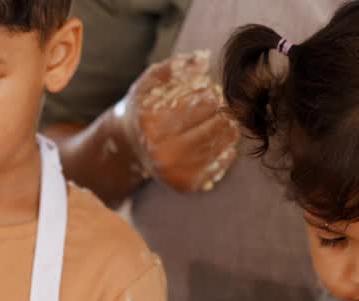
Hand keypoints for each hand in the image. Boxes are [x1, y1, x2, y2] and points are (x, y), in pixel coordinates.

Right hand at [109, 50, 240, 192]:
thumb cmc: (144, 108)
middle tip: (222, 105)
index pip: (202, 103)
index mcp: (152, 123)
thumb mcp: (151, 82)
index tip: (212, 90)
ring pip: (221, 144)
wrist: (128, 146)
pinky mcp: (186, 184)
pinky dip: (226, 148)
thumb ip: (176, 67)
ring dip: (229, 128)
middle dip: (223, 111)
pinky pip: (221, 162)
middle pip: (215, 125)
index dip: (213, 93)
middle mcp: (162, 152)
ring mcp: (175, 172)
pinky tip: (220, 138)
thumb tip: (204, 58)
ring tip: (224, 119)